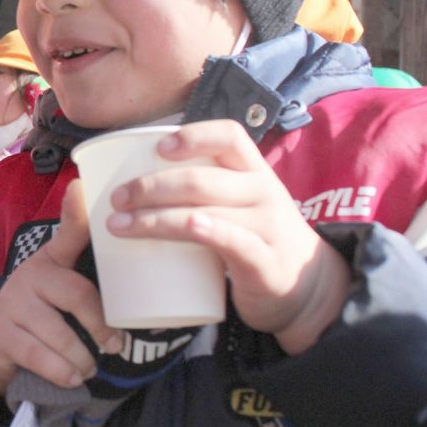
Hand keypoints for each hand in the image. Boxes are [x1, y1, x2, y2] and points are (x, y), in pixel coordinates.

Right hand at [0, 180, 121, 394]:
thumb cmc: (40, 308)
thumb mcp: (60, 282)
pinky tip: (73, 377)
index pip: (66, 233)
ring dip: (83, 358)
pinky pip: (42, 357)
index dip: (75, 213)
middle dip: (101, 326)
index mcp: (51, 259)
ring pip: (61, 335)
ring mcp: (14, 304)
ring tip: (91, 366)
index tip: (80, 188)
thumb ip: (89, 272)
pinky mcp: (3, 334)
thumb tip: (136, 269)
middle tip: (115, 345)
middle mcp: (31, 275)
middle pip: (77, 295)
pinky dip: (64, 373)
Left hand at [106, 119, 351, 353]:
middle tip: (116, 198)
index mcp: (255, 171)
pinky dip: (206, 231)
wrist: (309, 290)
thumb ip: (203, 189)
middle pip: (201, 178)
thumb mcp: (239, 203)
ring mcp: (267, 227)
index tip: (156, 148)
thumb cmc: (255, 238)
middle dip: (150, 186)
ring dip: (154, 217)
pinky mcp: (266, 262)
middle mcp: (264, 192)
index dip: (193, 135)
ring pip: (205, 210)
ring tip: (118, 224)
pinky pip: (235, 241)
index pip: (229, 136)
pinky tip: (184, 227)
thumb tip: (133, 179)